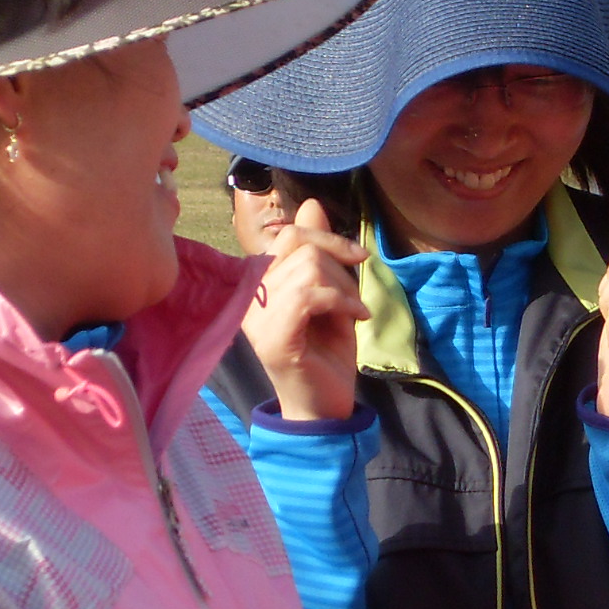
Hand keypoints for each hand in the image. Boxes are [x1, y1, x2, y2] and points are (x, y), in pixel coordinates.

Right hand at [243, 199, 368, 422]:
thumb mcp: (330, 292)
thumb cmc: (326, 350)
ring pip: (308, 268)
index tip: (358, 257)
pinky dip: (342, 301)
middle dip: (340, 266)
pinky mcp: (272, 337)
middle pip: (299, 246)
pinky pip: (308, 296)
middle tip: (353, 296)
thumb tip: (310, 205)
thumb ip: (318, 251)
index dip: (327, 238)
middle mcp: (249, 297)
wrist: (325, 404)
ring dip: (344, 288)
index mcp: (259, 283)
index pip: (288, 235)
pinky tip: (356, 318)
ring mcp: (256, 317)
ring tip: (351, 312)